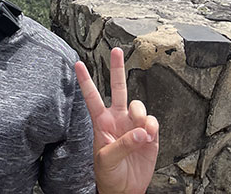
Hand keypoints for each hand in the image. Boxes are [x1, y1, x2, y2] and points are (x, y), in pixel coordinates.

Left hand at [75, 47, 158, 193]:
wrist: (125, 189)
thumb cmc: (109, 174)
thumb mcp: (107, 159)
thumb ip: (123, 144)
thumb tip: (141, 132)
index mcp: (102, 122)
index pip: (92, 97)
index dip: (85, 81)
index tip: (77, 64)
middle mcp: (117, 119)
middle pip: (118, 88)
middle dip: (117, 68)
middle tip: (116, 50)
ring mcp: (133, 125)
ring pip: (138, 105)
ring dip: (140, 114)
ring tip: (141, 131)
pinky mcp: (149, 134)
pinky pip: (153, 122)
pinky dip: (152, 127)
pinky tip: (149, 136)